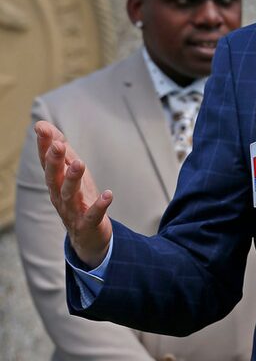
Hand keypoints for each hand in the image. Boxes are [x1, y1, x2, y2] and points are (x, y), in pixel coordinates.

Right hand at [34, 120, 112, 265]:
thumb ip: (61, 151)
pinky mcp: (88, 223)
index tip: (41, 128)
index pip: (46, 161)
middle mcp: (59, 195)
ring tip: (79, 164)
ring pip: (69, 194)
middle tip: (57, 145)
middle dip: (54, 161)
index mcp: (55, 182)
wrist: (87, 236)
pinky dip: (100, 205)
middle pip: (53, 177)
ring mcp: (72, 210)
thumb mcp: (70, 172)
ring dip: (73, 179)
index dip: (43, 145)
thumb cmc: (78, 198)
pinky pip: (93, 214)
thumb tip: (44, 125)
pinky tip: (108, 194)